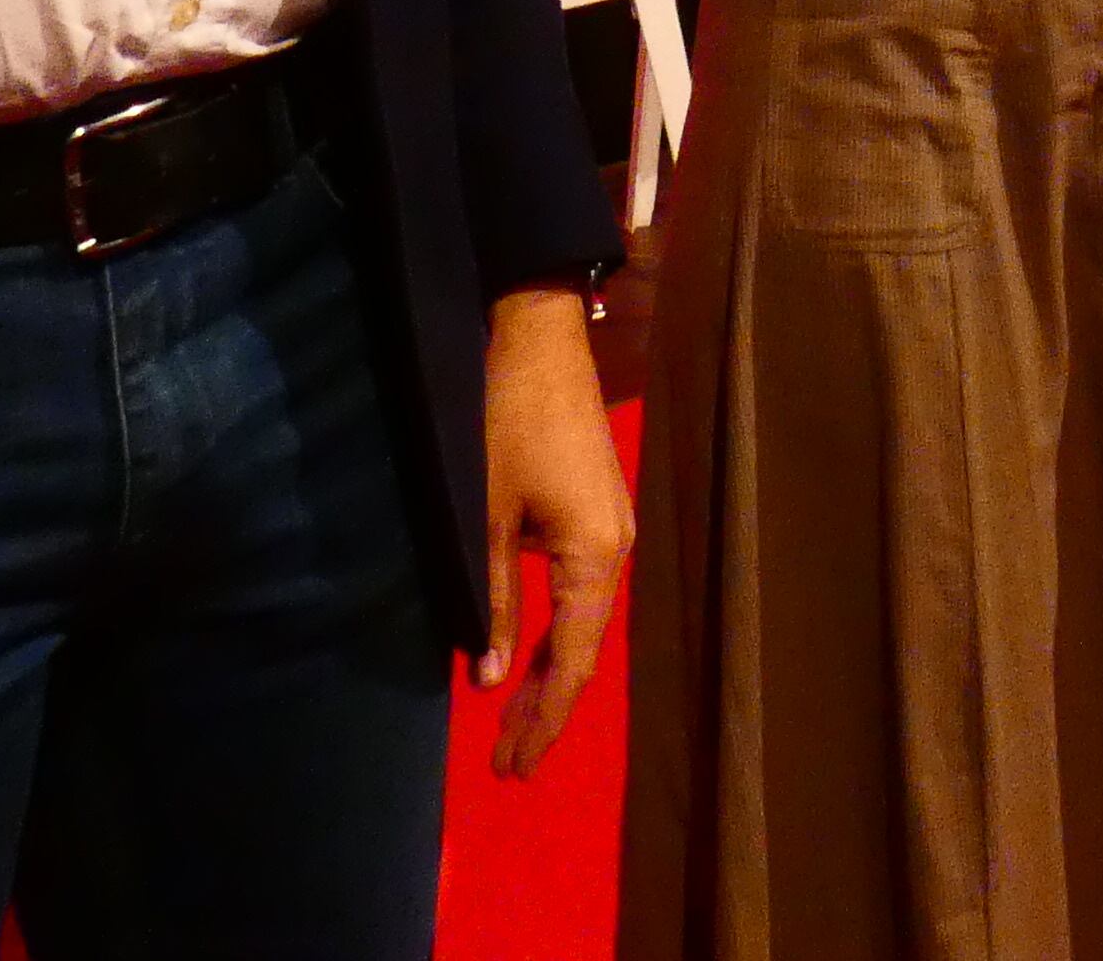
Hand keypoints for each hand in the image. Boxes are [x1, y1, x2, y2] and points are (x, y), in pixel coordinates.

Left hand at [475, 285, 631, 777]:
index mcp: (596, 555)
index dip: (542, 717)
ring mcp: (612, 527)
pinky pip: (581, 591)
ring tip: (513, 721)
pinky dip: (554, 631)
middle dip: (544, 705)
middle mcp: (617, 548)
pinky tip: (527, 651)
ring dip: (547, 669)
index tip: (514, 766)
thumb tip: (488, 680)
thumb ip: (488, 599)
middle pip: (583, 647)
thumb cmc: (507, 422)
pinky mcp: (599, 509)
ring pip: (582, 620)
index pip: (571, 660)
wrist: (540, 337)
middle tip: (508, 762)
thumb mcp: (485, 516)